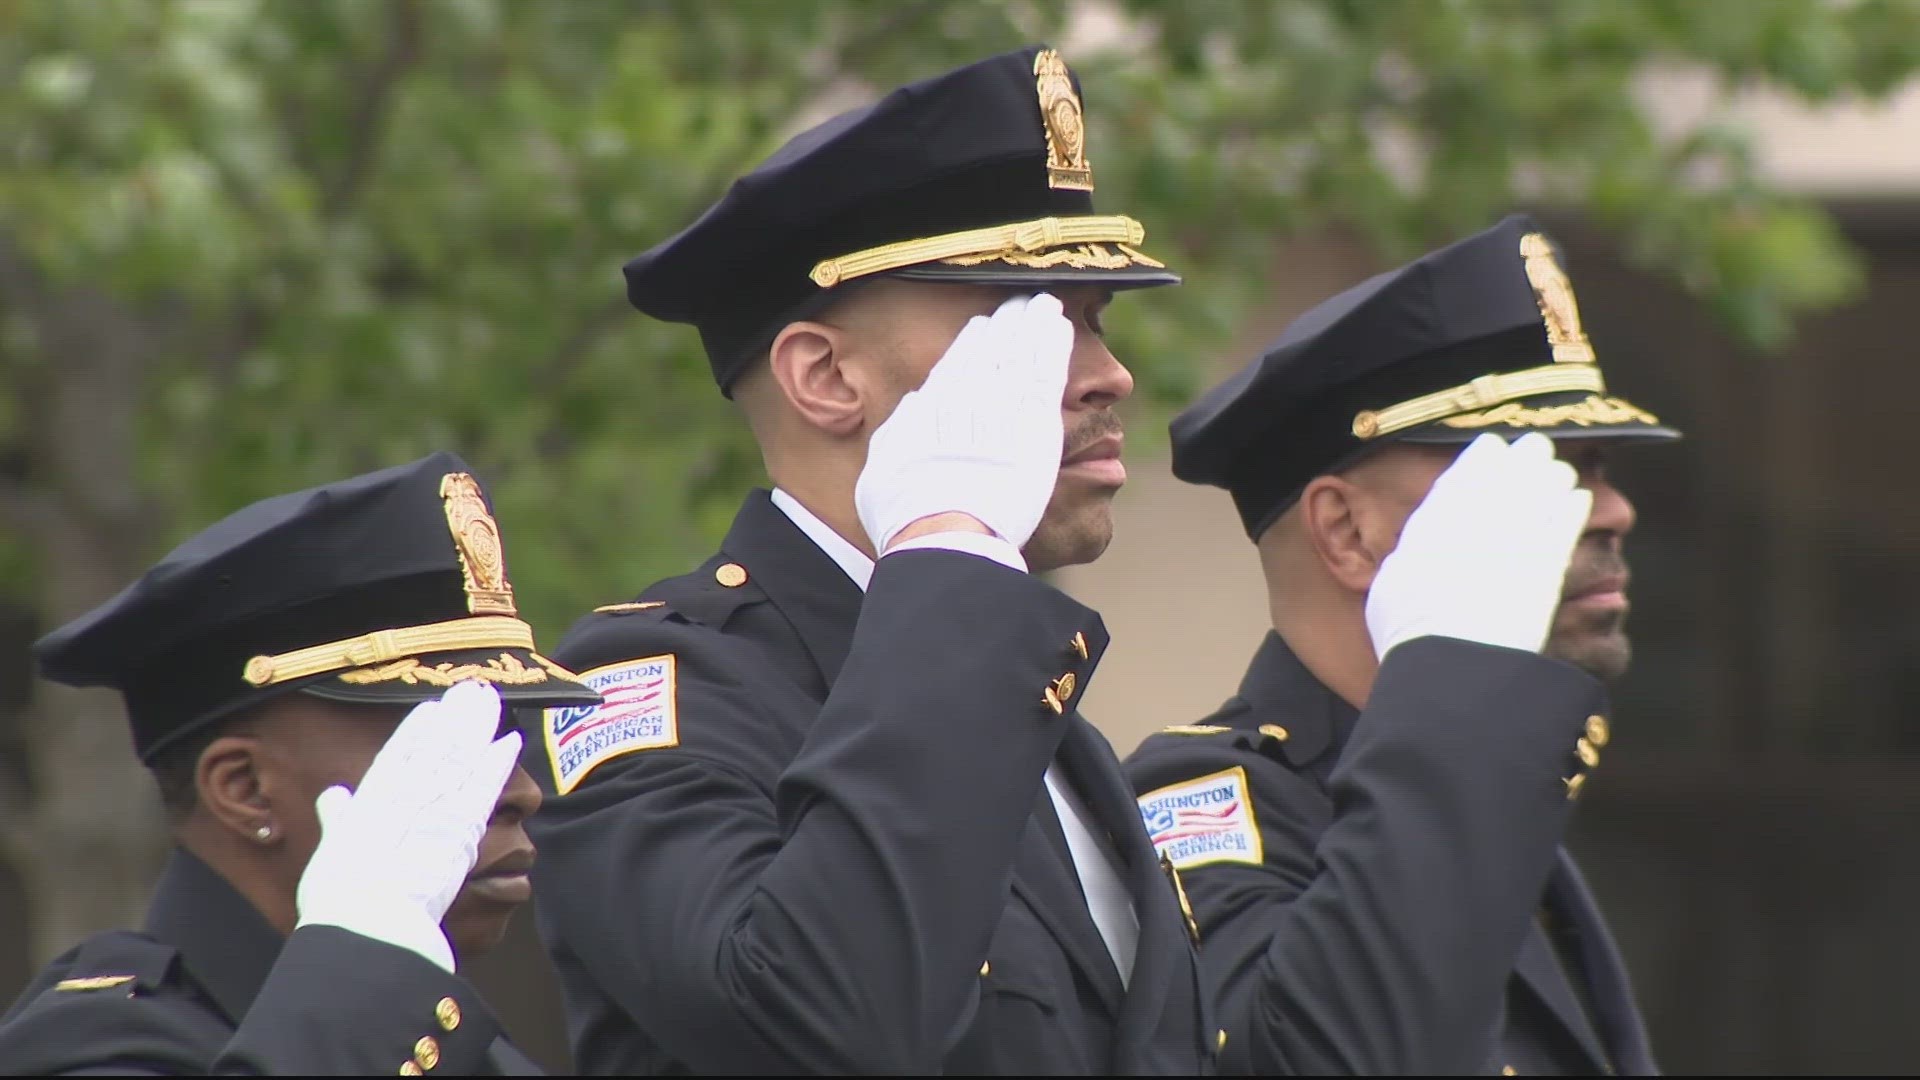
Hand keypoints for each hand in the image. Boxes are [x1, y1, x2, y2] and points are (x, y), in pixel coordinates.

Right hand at [294, 680, 522, 972]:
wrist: (369, 922)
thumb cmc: (342, 899)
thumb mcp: (332, 851)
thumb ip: (336, 819)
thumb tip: (332, 795)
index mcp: (370, 802)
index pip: (396, 757)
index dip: (415, 731)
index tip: (430, 709)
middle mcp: (404, 796)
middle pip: (435, 749)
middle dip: (455, 720)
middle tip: (472, 690)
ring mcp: (434, 808)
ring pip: (461, 759)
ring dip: (477, 728)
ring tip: (490, 701)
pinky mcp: (463, 827)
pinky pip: (484, 787)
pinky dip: (496, 763)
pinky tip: (510, 741)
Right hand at [854, 292, 1073, 554]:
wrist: (944, 528)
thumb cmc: (908, 510)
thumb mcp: (886, 464)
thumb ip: (902, 429)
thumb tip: (914, 405)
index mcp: (933, 403)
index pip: (958, 360)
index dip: (975, 339)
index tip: (986, 323)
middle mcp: (968, 395)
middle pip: (994, 347)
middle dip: (1009, 321)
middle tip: (1021, 300)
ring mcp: (1005, 404)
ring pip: (1023, 352)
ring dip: (1035, 325)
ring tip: (1047, 305)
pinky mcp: (1037, 422)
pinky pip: (1048, 372)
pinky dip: (1054, 346)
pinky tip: (1062, 328)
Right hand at [1365, 433, 1592, 660]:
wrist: (1455, 656)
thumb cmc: (1411, 629)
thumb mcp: (1393, 583)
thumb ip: (1411, 556)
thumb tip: (1413, 552)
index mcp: (1438, 518)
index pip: (1468, 471)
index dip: (1484, 454)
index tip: (1493, 445)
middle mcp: (1480, 516)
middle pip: (1512, 470)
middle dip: (1526, 455)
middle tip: (1536, 446)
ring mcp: (1518, 535)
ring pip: (1546, 488)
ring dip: (1554, 476)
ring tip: (1559, 473)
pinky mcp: (1549, 561)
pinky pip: (1567, 522)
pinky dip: (1572, 507)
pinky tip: (1577, 499)